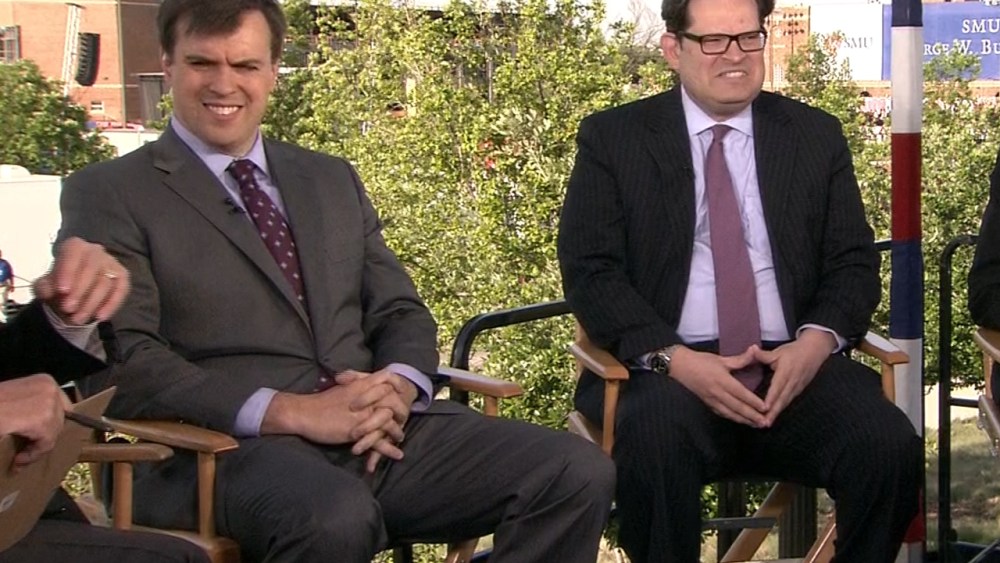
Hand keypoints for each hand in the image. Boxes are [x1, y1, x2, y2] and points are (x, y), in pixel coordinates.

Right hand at [0, 374, 70, 469]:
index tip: (41, 438)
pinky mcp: (42, 419)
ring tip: (20, 458)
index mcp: (45, 381)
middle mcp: (50, 388)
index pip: (63, 407)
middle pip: (60, 421)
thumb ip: (33, 410)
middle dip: (44, 439)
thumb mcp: (17, 402)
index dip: (53, 425)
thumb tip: (47, 431)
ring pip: (53, 434)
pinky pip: (45, 443)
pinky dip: (32, 455)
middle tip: (26, 452)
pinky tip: (18, 459)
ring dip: (36, 449)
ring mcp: (48, 402)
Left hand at [33, 237, 129, 324]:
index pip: (73, 253)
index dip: (68, 271)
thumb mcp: (45, 286)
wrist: (74, 295)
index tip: (62, 291)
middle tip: (68, 309)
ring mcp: (111, 264)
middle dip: (80, 291)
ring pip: (105, 282)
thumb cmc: (60, 285)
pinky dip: (111, 305)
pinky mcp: (122, 277)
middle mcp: (95, 251)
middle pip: (92, 268)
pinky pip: (121, 290)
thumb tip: (49, 291)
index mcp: (74, 247)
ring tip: (77, 319)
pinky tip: (100, 317)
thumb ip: (44, 286)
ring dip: (91, 303)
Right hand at [261, 370, 416, 471]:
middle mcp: (365, 399)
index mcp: (361, 385)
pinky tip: (398, 454)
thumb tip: (364, 381)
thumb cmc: (320, 402)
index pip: (388, 380)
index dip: (398, 386)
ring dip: (397, 431)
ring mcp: (362, 415)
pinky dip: (389, 449)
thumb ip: (356, 383)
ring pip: (389, 422)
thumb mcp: (342, 388)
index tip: (401, 394)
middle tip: (404, 419)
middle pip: (394, 401)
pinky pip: (378, 441)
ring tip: (400, 438)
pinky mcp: (356, 432)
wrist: (303, 413)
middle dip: (402, 411)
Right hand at [667, 345, 768, 427]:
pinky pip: (722, 413)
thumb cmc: (701, 361)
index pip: (740, 393)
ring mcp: (711, 399)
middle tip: (765, 423)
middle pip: (737, 407)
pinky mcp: (707, 403)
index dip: (753, 401)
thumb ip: (740, 359)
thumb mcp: (721, 358)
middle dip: (752, 416)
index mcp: (721, 379)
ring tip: (757, 425)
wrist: (680, 367)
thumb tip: (755, 349)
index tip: (765, 408)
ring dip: (744, 420)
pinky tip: (741, 421)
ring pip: (730, 413)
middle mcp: (717, 392)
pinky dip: (733, 418)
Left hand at [752, 329, 834, 425]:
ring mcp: (796, 388)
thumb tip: (752, 349)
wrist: (814, 352)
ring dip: (776, 414)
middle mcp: (792, 382)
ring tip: (766, 423)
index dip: (772, 398)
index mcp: (786, 372)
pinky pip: (788, 402)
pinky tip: (773, 416)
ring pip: (785, 403)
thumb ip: (764, 354)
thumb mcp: (778, 351)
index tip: (764, 407)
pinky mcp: (798, 391)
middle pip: (782, 399)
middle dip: (773, 412)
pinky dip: (780, 410)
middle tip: (763, 423)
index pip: (777, 387)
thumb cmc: (794, 351)